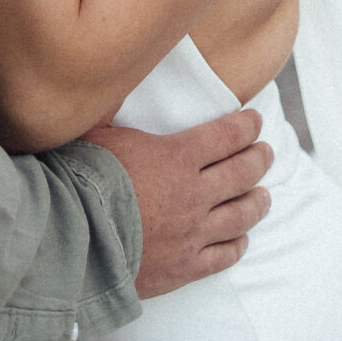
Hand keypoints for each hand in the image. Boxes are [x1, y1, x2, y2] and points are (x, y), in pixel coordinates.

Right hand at [90, 106, 272, 295]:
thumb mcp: (95, 130)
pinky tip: (242, 239)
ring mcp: (193, 233)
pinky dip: (238, 245)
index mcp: (177, 157)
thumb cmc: (81, 180)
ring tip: (264, 196)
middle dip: (259, 159)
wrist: (74, 240)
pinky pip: (223, 256)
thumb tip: (113, 73)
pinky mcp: (185, 267)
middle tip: (267, 152)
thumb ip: (112, 103)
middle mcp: (194, 194)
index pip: (226, 136)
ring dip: (257, 202)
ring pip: (240, 215)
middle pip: (241, 173)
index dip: (246, 126)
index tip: (256, 120)